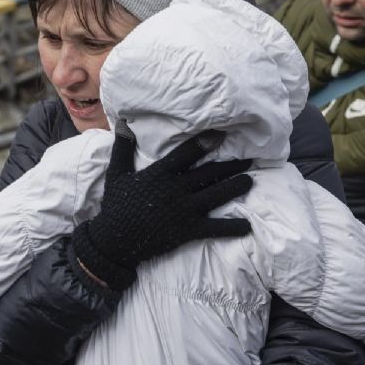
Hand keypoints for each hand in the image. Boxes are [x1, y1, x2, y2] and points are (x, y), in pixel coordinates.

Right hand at [71, 122, 252, 290]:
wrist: (114, 242)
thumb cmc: (115, 206)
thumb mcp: (116, 173)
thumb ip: (122, 148)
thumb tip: (123, 122)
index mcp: (160, 174)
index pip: (186, 153)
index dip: (205, 142)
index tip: (223, 133)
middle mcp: (175, 189)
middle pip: (209, 172)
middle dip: (231, 164)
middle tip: (250, 156)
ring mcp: (184, 210)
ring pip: (217, 195)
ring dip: (235, 187)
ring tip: (250, 180)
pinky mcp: (188, 231)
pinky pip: (214, 228)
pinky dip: (232, 228)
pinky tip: (247, 226)